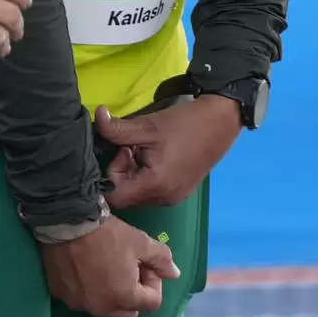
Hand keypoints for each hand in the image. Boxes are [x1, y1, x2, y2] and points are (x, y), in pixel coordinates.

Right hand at [39, 214, 178, 316]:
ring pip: (105, 308)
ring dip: (112, 295)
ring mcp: (79, 304)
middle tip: (129, 271)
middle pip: (129, 313)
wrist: (67, 222)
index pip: (152, 303)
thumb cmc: (108, 233)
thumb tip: (174, 275)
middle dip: (134, 297)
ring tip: (108, 269)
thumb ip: (162, 260)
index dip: (154, 283)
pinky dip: (89, 290)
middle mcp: (102, 308)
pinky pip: (82, 299)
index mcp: (125, 297)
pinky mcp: (61, 295)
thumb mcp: (141, 242)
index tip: (146, 265)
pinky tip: (87, 268)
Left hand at [98, 94, 242, 210]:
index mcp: (155, 186)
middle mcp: (163, 199)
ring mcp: (173, 198)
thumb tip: (96, 117)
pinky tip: (156, 157)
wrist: (221, 122)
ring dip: (134, 175)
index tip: (122, 151)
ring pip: (139, 195)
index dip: (111, 174)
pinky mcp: (180, 192)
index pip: (115, 197)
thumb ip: (116, 129)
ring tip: (144, 151)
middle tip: (132, 148)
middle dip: (122, 173)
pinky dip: (147, 177)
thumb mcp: (147, 126)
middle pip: (127, 197)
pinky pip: (153, 192)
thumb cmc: (184, 124)